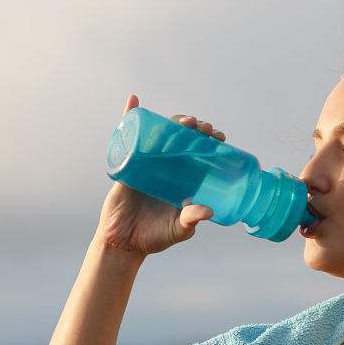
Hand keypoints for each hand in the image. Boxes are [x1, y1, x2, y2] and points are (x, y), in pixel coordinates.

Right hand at [96, 94, 227, 256]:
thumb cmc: (154, 237)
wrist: (123, 243)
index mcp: (182, 180)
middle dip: (195, 130)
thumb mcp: (178, 230)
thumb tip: (208, 210)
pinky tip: (134, 101)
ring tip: (185, 122)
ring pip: (160, 135)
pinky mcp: (128, 165)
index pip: (199, 154)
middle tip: (205, 129)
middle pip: (182, 140)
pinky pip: (128, 138)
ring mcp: (147, 164)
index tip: (220, 138)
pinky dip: (129, 117)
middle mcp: (166, 169)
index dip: (210, 142)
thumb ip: (191, 220)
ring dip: (172, 122)